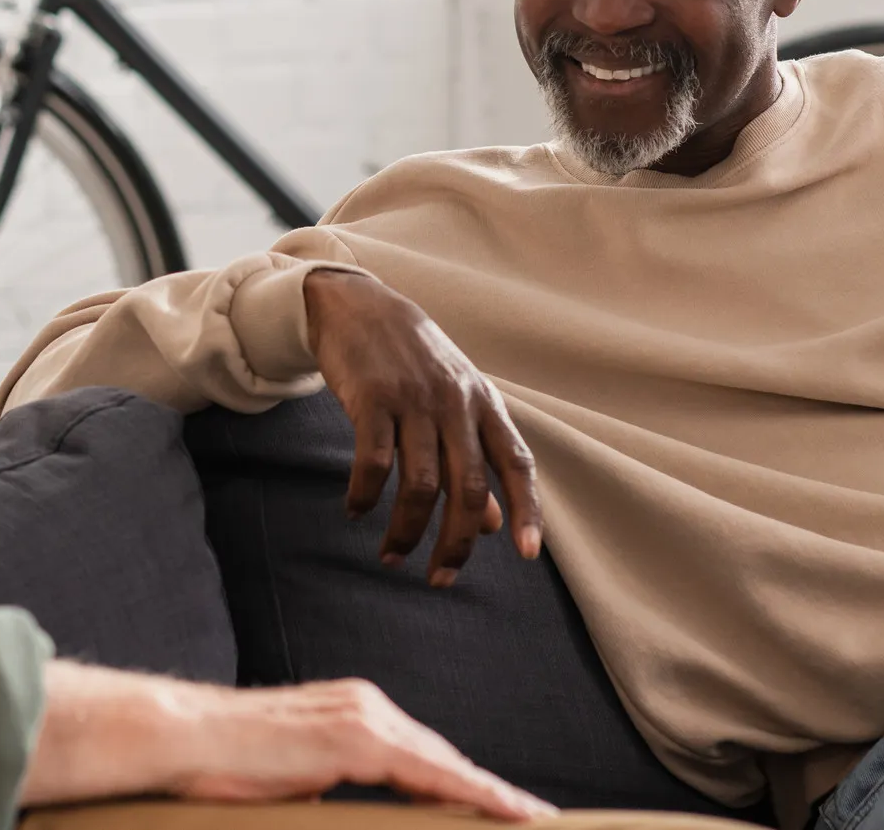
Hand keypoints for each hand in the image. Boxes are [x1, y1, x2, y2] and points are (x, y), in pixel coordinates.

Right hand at [21, 662, 553, 820]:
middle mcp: (367, 704)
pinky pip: (431, 773)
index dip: (468, 784)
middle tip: (535, 821)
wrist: (184, 737)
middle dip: (489, 793)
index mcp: (353, 712)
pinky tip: (504, 811)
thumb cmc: (227, 764)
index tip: (507, 809)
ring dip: (493, 797)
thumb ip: (332, 785)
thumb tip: (356, 809)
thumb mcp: (296, 778)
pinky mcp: (357, 739)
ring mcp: (364, 717)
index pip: (424, 756)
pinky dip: (474, 793)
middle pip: (443, 759)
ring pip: (445, 765)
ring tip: (532, 821)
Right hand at [303, 269, 540, 584]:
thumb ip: (476, 459)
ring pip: (420, 484)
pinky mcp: (373, 398)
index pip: (517, 462)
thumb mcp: (455, 400)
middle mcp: (455, 403)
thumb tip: (492, 525)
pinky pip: (373, 462)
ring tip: (390, 556)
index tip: (528, 554)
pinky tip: (355, 511)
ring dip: (404, 530)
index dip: (527, 509)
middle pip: (468, 486)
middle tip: (439, 579)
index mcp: (484, 404)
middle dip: (455, 542)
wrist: (359, 304)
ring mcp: (414, 400)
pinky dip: (365, 495)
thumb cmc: (413, 360)